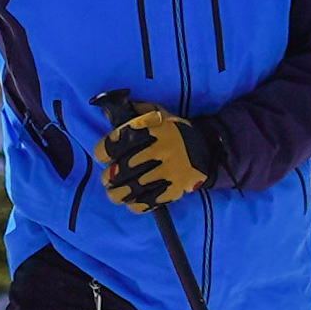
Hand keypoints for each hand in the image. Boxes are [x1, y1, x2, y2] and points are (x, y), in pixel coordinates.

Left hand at [92, 90, 215, 210]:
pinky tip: (131, 202)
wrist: (207, 147)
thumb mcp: (157, 113)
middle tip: (107, 178)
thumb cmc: (174, 130)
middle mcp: (160, 148)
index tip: (103, 157)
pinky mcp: (176, 188)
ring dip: (118, 194)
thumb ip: (134, 110)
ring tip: (114, 194)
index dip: (103, 152)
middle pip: (123, 168)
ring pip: (134, 188)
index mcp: (151, 128)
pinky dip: (136, 205)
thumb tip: (105, 104)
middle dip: (109, 176)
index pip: (117, 142)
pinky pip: (150, 201)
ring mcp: (169, 170)